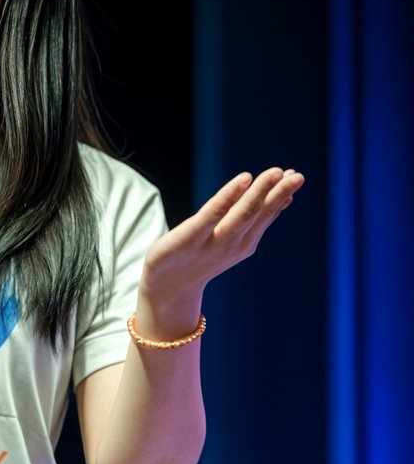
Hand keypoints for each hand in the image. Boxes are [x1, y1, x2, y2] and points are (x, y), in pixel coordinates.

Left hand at [138, 167, 304, 330]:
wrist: (165, 290)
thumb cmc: (196, 258)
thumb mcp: (226, 240)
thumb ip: (248, 220)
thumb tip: (279, 199)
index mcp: (243, 243)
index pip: (266, 216)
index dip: (281, 196)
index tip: (296, 176)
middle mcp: (233, 244)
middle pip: (259, 214)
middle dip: (279, 193)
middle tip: (298, 175)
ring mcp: (213, 243)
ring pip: (242, 213)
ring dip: (260, 192)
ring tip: (276, 173)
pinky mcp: (190, 238)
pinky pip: (213, 214)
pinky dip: (229, 196)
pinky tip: (244, 179)